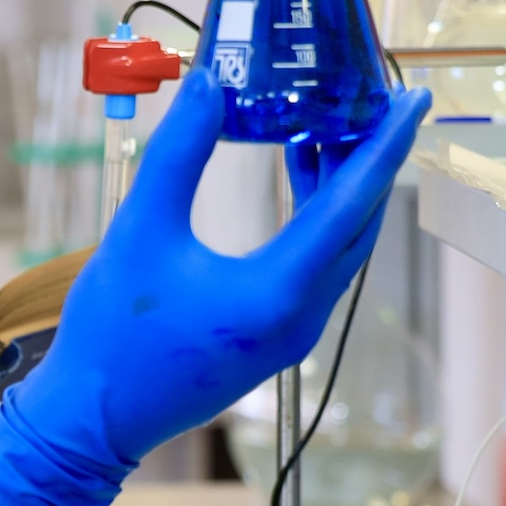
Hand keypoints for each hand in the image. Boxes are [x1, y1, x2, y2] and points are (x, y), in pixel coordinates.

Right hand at [0, 71, 430, 505]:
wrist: (91, 419)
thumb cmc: (111, 334)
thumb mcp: (139, 230)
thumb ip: (178, 153)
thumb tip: (210, 85)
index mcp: (278, 293)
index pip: (350, 204)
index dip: (384, 144)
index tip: (414, 97)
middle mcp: (300, 317)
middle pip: (358, 224)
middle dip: (369, 158)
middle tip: (372, 96)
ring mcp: (292, 332)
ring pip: (339, 245)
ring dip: (341, 185)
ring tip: (332, 121)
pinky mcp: (274, 336)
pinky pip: (316, 264)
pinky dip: (318, 215)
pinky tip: (299, 173)